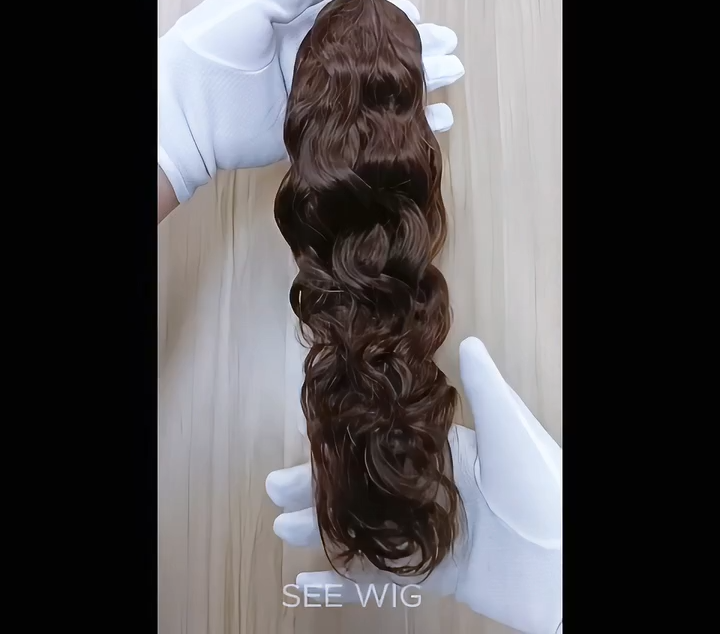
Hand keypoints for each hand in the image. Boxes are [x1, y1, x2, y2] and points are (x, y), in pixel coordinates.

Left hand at [159, 0, 464, 201]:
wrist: (188, 114)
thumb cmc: (213, 48)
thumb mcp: (257, 1)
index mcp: (305, 25)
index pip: (361, 19)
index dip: (394, 19)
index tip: (421, 19)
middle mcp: (318, 62)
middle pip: (378, 56)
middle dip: (418, 52)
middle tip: (452, 52)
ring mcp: (323, 100)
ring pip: (379, 90)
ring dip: (418, 86)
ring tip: (452, 78)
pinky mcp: (322, 134)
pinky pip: (366, 127)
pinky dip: (399, 126)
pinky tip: (432, 121)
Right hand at [265, 337, 561, 633]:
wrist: (564, 561)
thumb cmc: (542, 485)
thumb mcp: (509, 429)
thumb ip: (483, 390)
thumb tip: (468, 342)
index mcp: (442, 452)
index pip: (376, 443)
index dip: (341, 442)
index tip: (305, 437)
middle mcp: (427, 489)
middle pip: (360, 486)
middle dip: (317, 487)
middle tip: (274, 487)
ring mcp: (426, 532)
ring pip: (362, 527)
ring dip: (322, 528)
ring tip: (282, 525)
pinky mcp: (433, 571)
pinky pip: (381, 574)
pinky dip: (344, 578)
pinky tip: (311, 577)